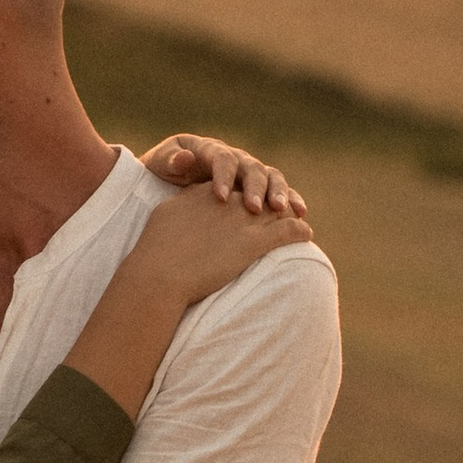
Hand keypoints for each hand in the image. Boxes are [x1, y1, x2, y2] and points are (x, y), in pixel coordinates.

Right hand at [134, 176, 312, 305]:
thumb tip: (189, 202)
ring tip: (300, 217)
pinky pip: (286, 231)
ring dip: (290, 212)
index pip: (232, 188)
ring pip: (276, 210)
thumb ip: (182, 205)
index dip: (244, 194)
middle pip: (257, 194)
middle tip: (284, 207)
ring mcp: (243, 219)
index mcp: (206, 193)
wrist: (160, 273)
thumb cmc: (155, 251)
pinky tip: (307, 234)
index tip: (251, 203)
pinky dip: (299, 231)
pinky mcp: (254, 242)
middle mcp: (228, 201)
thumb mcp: (165, 215)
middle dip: (272, 199)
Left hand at [144, 136, 314, 230]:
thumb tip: (184, 159)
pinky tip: (300, 216)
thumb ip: (169, 161)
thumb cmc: (158, 176)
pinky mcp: (256, 190)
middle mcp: (233, 158)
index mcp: (208, 150)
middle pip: (251, 167)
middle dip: (255, 187)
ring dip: (278, 193)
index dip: (223, 176)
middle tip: (256, 208)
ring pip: (269, 177)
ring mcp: (246, 173)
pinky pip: (277, 193)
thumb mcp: (158, 166)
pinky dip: (290, 201)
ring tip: (282, 210)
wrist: (163, 185)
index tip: (220, 198)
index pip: (221, 158)